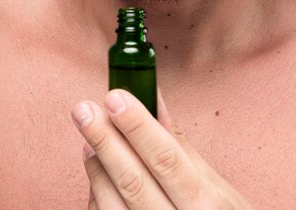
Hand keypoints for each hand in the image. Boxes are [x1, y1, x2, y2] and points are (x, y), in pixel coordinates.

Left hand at [72, 89, 254, 208]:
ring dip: (96, 167)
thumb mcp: (210, 181)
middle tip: (84, 110)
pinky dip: (97, 192)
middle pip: (133, 181)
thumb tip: (152, 96)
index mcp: (203, 201)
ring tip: (88, 139)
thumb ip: (177, 142)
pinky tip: (97, 169)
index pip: (165, 158)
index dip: (137, 127)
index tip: (115, 98)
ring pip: (112, 205)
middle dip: (105, 141)